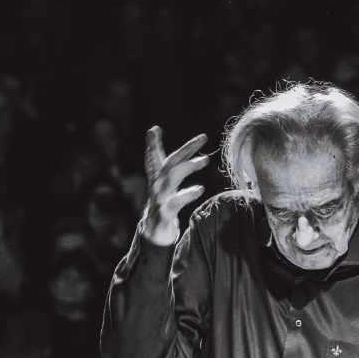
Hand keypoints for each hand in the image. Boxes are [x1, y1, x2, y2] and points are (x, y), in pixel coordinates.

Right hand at [143, 125, 210, 244]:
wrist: (155, 229)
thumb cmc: (163, 199)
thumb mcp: (163, 178)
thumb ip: (164, 157)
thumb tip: (153, 128)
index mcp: (157, 176)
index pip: (154, 157)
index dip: (152, 144)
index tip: (154, 129)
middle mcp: (156, 184)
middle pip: (169, 163)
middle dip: (186, 148)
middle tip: (204, 137)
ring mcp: (159, 198)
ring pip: (171, 178)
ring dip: (188, 166)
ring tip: (205, 159)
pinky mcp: (165, 212)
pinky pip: (176, 202)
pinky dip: (187, 194)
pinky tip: (200, 189)